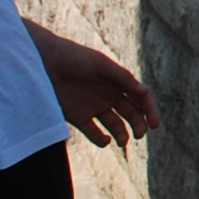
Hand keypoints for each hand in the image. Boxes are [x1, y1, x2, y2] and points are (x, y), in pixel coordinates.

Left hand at [39, 30, 158, 149]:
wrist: (43, 62)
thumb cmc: (74, 58)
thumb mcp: (100, 65)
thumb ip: (122, 78)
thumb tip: (144, 92)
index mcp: (117, 81)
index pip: (140, 97)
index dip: (150, 111)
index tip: (154, 124)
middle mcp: (108, 94)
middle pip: (130, 113)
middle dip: (139, 124)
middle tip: (140, 134)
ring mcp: (93, 106)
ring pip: (115, 125)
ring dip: (122, 134)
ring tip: (123, 141)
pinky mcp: (78, 117)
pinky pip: (94, 132)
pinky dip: (101, 139)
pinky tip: (105, 140)